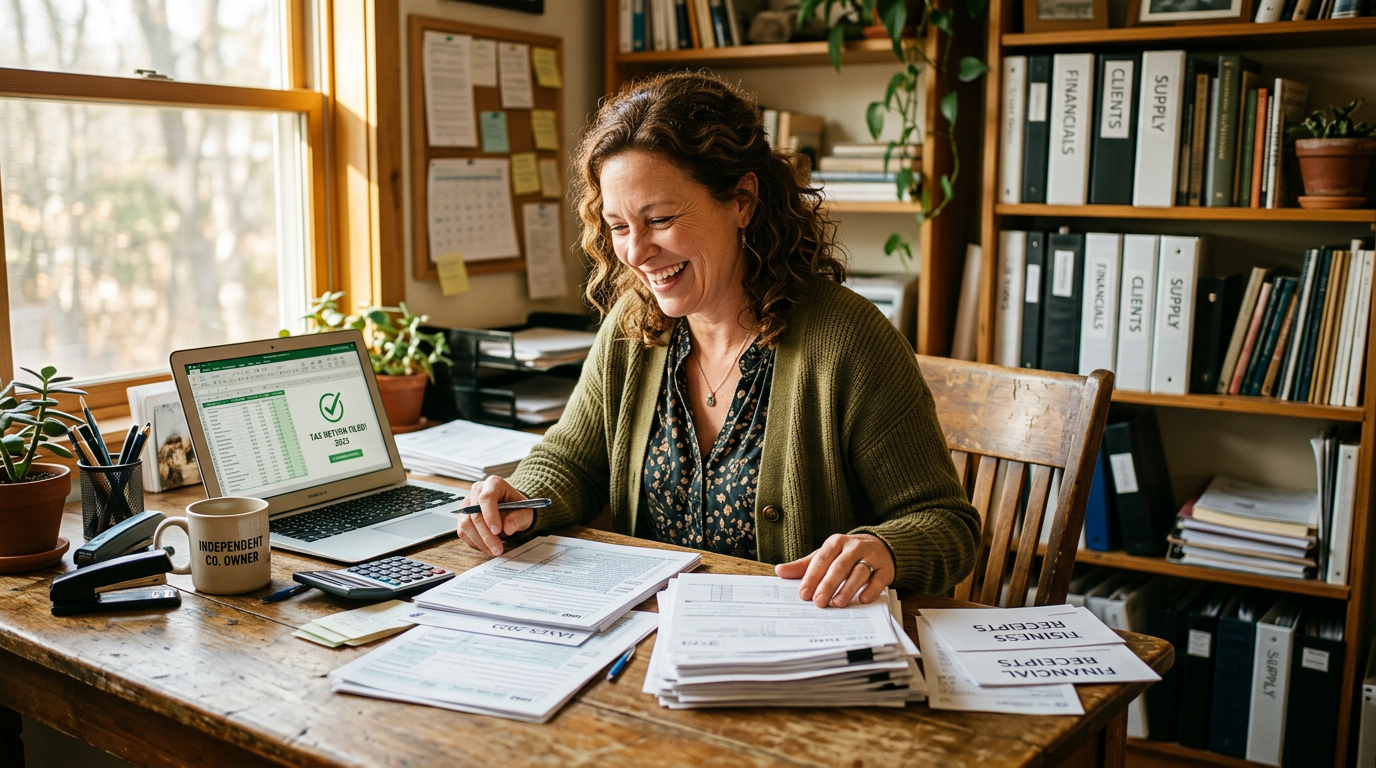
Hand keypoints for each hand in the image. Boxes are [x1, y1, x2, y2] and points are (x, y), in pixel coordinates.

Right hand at [457, 476, 534, 556]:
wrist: (511, 511)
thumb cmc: (518, 508)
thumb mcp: (525, 513)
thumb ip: (518, 519)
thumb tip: (507, 528)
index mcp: (494, 484)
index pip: (487, 497)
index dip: (490, 515)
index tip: (497, 531)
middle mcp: (477, 491)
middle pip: (475, 513)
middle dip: (486, 534)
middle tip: (497, 549)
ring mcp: (467, 504)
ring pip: (466, 524)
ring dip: (480, 541)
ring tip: (495, 550)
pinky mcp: (462, 517)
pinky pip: (463, 532)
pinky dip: (475, 542)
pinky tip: (487, 547)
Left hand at [775, 533, 894, 607]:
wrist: (881, 546)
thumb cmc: (846, 555)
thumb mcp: (826, 556)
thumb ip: (804, 565)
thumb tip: (779, 571)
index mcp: (836, 542)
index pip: (822, 560)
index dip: (812, 577)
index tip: (803, 594)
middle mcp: (854, 547)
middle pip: (840, 566)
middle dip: (828, 585)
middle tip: (818, 602)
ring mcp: (872, 556)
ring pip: (859, 572)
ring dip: (848, 588)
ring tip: (837, 603)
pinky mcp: (886, 568)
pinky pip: (878, 579)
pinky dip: (871, 589)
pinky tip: (863, 600)